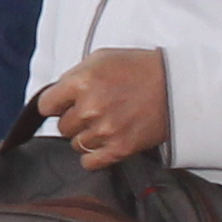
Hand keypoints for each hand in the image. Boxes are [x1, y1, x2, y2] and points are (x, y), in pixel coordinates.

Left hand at [34, 46, 170, 168]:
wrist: (175, 85)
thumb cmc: (138, 69)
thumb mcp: (101, 58)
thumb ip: (74, 76)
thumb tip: (56, 96)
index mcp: (81, 81)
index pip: (46, 105)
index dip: (55, 105)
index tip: (64, 105)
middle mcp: (90, 107)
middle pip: (62, 127)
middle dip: (74, 120)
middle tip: (95, 111)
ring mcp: (105, 130)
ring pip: (76, 145)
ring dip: (87, 136)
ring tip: (107, 123)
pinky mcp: (120, 148)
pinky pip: (89, 163)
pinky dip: (94, 156)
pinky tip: (105, 143)